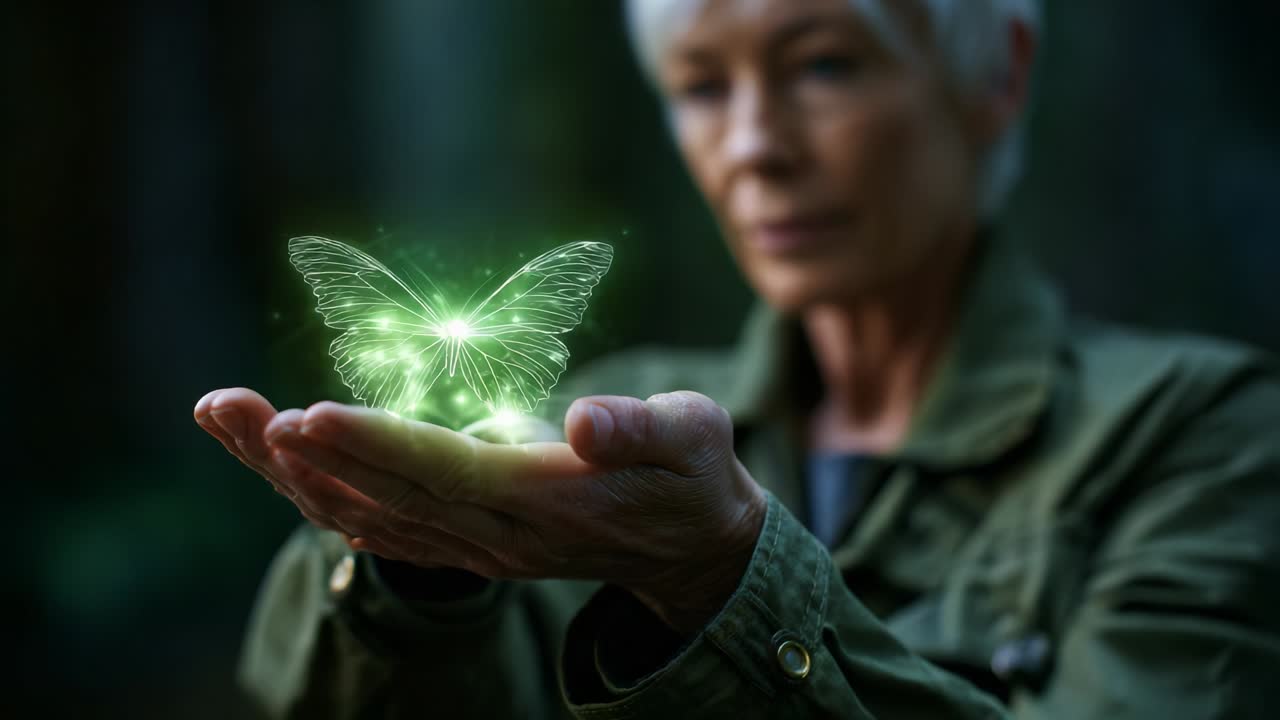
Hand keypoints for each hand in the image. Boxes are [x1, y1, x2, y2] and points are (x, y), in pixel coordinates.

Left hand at [195, 388, 766, 632]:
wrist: (687, 545)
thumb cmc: (690, 472)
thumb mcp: (692, 438)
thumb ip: (640, 429)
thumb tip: (582, 420)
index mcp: (549, 497)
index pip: (448, 470)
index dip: (376, 443)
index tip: (306, 415)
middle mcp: (501, 533)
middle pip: (386, 494)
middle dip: (304, 452)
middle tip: (226, 408)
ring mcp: (480, 546)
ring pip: (369, 514)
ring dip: (293, 473)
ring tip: (227, 420)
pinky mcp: (469, 543)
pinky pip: (382, 526)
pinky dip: (323, 497)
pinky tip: (278, 468)